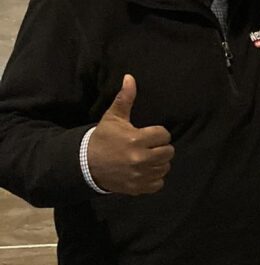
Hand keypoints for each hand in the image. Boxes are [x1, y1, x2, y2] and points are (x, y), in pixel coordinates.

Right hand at [86, 75, 173, 194]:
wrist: (86, 165)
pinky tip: (145, 170)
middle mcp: (140, 158)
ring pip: (164, 167)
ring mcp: (140, 175)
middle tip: (150, 146)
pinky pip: (158, 183)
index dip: (158, 133)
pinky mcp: (138, 187)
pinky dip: (154, 178)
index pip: (164, 135)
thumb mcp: (113, 117)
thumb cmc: (103, 138)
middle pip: (168, 152)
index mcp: (136, 139)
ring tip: (147, 157)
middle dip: (161, 147)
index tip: (150, 134)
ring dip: (159, 162)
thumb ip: (125, 98)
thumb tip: (130, 77)